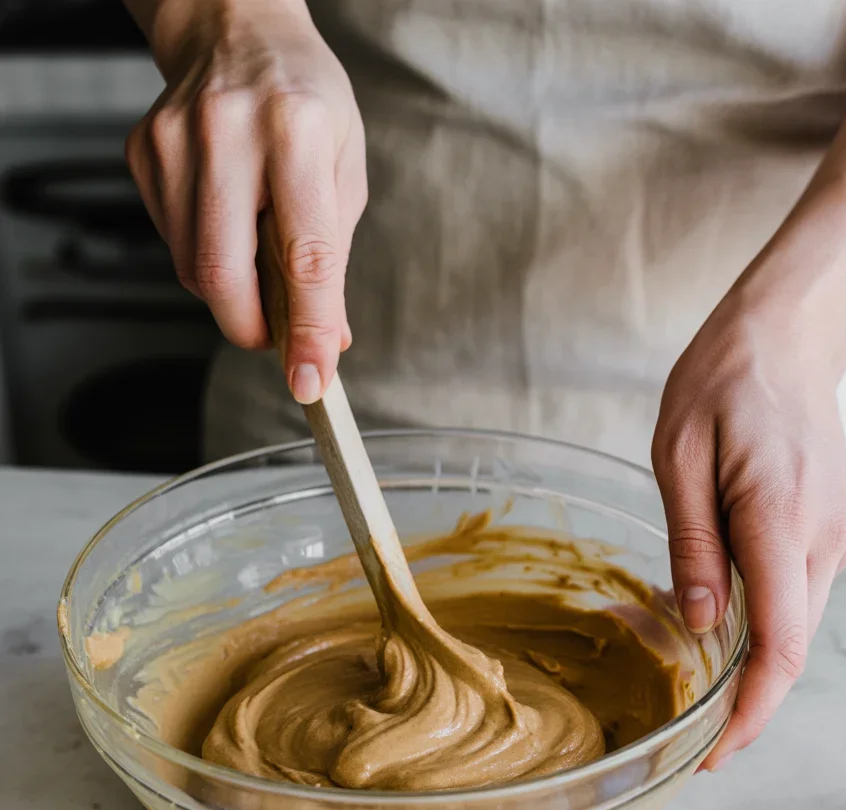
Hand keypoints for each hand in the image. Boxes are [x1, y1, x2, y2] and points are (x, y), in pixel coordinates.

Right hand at [125, 0, 366, 401]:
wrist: (236, 28)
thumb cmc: (305, 102)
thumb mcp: (343, 171)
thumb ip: (332, 259)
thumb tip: (327, 340)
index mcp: (297, 132)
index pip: (303, 257)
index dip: (307, 330)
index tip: (310, 381)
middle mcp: (228, 131)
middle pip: (224, 275)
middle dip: (251, 328)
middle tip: (275, 336)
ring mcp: (174, 141)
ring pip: (192, 269)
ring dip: (230, 293)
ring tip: (257, 258)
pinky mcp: (143, 151)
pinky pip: (172, 243)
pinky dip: (204, 258)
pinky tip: (225, 222)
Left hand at [652, 287, 845, 770]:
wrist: (789, 334)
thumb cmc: (722, 381)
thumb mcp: (678, 455)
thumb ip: (693, 545)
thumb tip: (700, 627)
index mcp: (779, 516)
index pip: (778, 645)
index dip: (750, 713)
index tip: (714, 755)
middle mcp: (824, 537)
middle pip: (790, 648)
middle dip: (743, 700)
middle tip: (684, 727)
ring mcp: (838, 535)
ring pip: (794, 624)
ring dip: (748, 660)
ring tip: (684, 665)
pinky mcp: (835, 531)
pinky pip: (796, 593)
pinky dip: (760, 618)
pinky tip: (716, 610)